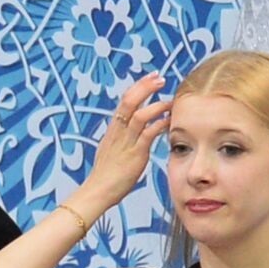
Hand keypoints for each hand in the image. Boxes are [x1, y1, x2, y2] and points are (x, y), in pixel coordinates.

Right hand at [82, 73, 171, 205]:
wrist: (98, 191)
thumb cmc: (106, 175)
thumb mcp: (111, 151)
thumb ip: (121, 139)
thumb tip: (131, 134)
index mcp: (113, 129)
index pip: (124, 101)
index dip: (138, 87)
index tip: (150, 77)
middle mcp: (117, 132)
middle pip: (129, 100)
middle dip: (145, 86)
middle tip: (159, 77)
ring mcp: (125, 142)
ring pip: (139, 115)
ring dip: (156, 104)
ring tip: (170, 100)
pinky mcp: (134, 154)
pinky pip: (148, 134)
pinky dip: (160, 125)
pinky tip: (169, 121)